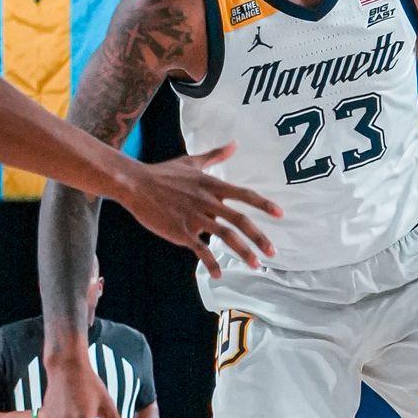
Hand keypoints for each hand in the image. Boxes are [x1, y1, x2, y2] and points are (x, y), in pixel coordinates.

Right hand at [123, 142, 280, 276]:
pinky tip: (218, 273)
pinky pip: (200, 249)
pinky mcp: (180, 231)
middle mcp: (207, 201)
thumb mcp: (192, 161)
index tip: (281, 214)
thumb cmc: (164, 173)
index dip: (264, 204)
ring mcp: (194, 217)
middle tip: (273, 252)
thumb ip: (215, 155)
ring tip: (255, 264)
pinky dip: (211, 262)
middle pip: (239, 220)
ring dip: (242, 252)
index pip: (244, 195)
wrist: (136, 184)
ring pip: (225, 236)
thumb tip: (234, 143)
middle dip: (259, 237)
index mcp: (212, 185)